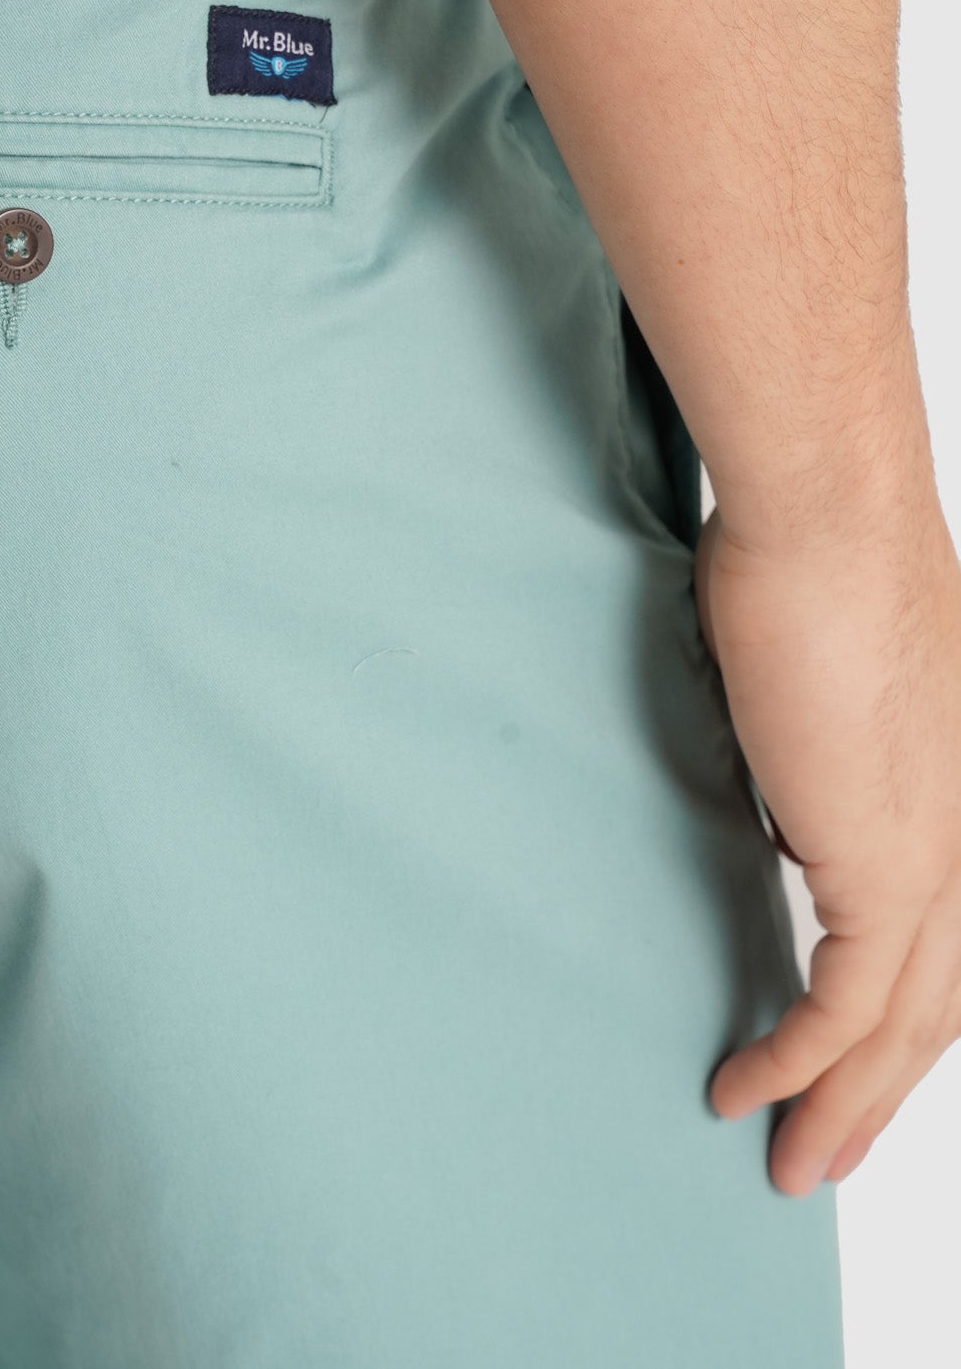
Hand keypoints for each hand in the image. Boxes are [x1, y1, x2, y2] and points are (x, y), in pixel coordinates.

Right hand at [695, 496, 960, 1194]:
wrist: (828, 520)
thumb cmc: (813, 557)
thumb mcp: (819, 676)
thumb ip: (818, 751)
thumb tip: (782, 798)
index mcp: (960, 794)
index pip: (947, 940)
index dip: (904, 1019)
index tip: (851, 1065)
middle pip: (941, 1005)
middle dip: (882, 1094)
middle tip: (828, 1153)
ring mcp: (940, 855)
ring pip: (905, 1026)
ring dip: (843, 1107)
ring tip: (791, 1163)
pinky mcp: (885, 868)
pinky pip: (843, 1007)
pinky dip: (796, 1065)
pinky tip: (743, 1090)